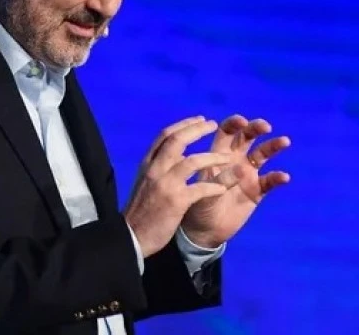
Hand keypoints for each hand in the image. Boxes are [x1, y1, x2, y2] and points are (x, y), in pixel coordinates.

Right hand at [123, 116, 230, 257]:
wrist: (131, 238)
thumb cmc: (141, 210)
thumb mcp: (145, 181)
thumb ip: (159, 165)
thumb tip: (178, 153)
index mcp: (147, 163)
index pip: (165, 135)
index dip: (184, 125)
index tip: (200, 119)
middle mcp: (155, 169)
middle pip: (178, 140)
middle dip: (197, 129)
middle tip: (213, 125)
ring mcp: (166, 184)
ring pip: (192, 161)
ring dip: (213, 158)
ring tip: (227, 158)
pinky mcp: (176, 202)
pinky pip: (200, 189)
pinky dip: (213, 186)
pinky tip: (222, 188)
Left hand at [181, 114, 290, 247]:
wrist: (203, 231)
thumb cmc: (197, 205)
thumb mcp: (203, 190)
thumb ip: (219, 179)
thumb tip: (241, 170)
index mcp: (218, 154)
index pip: (227, 131)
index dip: (234, 123)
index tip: (242, 121)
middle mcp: (235, 159)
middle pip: (247, 137)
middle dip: (256, 128)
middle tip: (265, 126)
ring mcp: (248, 174)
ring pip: (262, 154)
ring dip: (273, 145)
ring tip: (284, 141)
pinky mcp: (257, 191)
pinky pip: (269, 181)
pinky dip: (277, 178)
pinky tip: (284, 177)